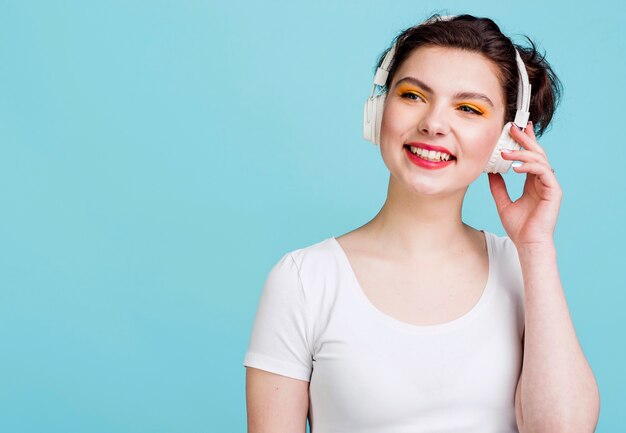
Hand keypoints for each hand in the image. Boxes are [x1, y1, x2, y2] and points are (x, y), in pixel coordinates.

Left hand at [487, 121, 561, 247]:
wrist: (527, 243)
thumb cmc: (518, 227)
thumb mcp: (502, 202)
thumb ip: (498, 187)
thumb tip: (489, 172)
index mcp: (532, 182)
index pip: (529, 157)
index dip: (525, 141)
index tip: (516, 128)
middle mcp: (542, 181)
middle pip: (536, 153)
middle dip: (524, 139)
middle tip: (512, 128)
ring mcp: (550, 185)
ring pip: (540, 159)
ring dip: (522, 154)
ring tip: (505, 154)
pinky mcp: (554, 191)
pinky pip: (543, 171)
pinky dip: (529, 167)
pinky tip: (515, 168)